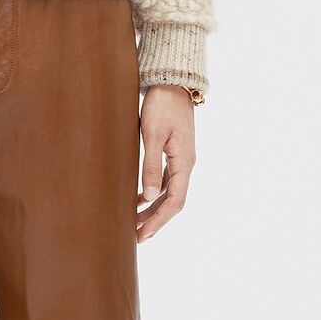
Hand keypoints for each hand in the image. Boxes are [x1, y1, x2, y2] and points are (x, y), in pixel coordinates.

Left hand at [136, 85, 196, 241]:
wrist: (172, 82)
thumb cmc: (162, 105)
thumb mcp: (152, 135)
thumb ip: (150, 166)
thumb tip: (150, 197)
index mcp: (184, 162)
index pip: (175, 201)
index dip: (158, 221)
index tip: (142, 235)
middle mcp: (186, 164)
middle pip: (173, 201)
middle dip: (155, 220)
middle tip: (135, 237)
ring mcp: (181, 158)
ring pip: (169, 192)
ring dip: (153, 208)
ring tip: (134, 223)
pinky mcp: (174, 152)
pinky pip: (166, 180)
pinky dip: (153, 193)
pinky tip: (139, 198)